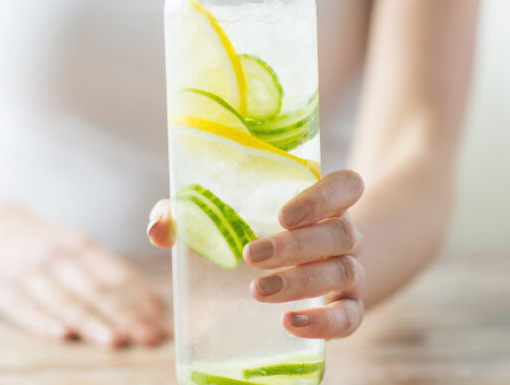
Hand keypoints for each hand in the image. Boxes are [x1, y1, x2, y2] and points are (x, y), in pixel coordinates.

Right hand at [0, 200, 166, 347]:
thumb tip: (152, 305)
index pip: (117, 275)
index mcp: (80, 245)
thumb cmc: (42, 245)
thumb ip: (109, 272)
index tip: (160, 326)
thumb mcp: (74, 245)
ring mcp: (26, 272)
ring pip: (64, 300)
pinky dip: (43, 321)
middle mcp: (55, 256)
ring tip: (115, 341)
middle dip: (125, 316)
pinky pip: (24, 307)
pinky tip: (62, 335)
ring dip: (91, 322)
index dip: (140, 301)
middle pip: (96, 289)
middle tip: (148, 338)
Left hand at [147, 170, 364, 338]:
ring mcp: (351, 272)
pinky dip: (324, 323)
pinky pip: (349, 318)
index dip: (324, 196)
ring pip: (343, 272)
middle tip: (251, 256)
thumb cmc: (254, 234)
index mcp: (322, 202)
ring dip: (301, 282)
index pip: (347, 186)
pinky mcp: (347, 309)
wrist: (301, 273)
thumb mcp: (224, 218)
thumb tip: (158, 228)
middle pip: (340, 233)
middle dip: (295, 246)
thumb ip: (187, 214)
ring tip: (258, 290)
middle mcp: (344, 234)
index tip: (284, 214)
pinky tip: (290, 323)